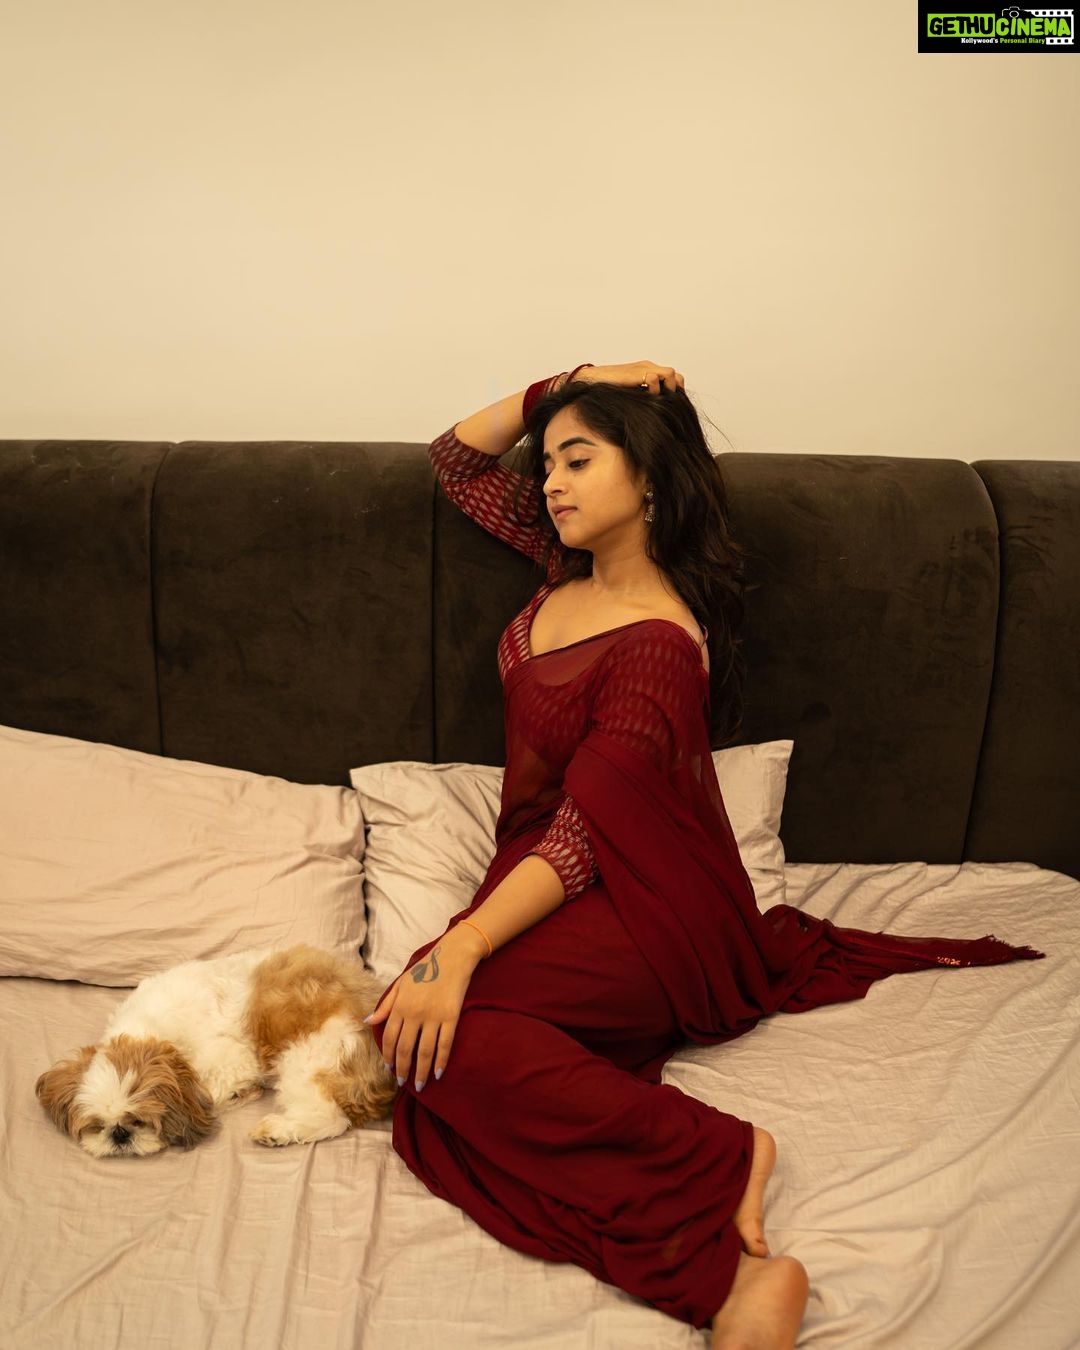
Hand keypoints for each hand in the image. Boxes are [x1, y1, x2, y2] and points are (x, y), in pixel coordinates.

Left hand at [366, 926, 483, 1090]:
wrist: (452, 957)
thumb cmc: (425, 969)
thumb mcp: (400, 984)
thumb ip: (385, 1005)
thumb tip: (368, 1021)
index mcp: (400, 1006)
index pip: (391, 1038)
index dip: (389, 1056)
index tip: (390, 1069)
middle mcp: (415, 1013)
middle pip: (406, 1048)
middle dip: (403, 1069)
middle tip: (402, 1082)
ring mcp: (434, 1016)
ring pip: (425, 1051)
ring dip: (421, 1071)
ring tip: (418, 1085)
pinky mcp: (451, 1017)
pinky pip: (445, 1044)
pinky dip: (441, 1061)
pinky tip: (439, 1073)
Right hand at [572, 360, 684, 393]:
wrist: (591, 380)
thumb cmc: (607, 390)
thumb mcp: (631, 394)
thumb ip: (642, 397)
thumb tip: (654, 415)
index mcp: (647, 371)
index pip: (673, 378)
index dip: (675, 390)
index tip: (670, 403)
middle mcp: (648, 367)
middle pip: (676, 376)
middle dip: (675, 390)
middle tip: (668, 403)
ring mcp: (644, 368)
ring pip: (671, 374)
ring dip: (668, 388)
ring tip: (658, 399)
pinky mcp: (637, 372)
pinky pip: (657, 378)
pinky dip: (656, 388)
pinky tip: (647, 397)